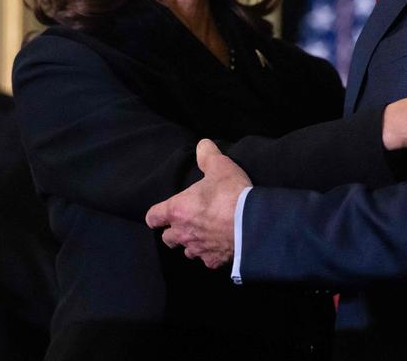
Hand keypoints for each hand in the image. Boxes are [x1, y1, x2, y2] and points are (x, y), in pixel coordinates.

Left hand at [145, 139, 250, 268]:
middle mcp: (183, 233)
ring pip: (188, 251)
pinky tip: (222, 246)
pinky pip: (208, 260)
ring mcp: (198, 250)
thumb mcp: (219, 166)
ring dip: (193, 244)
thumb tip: (202, 145)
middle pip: (167, 239)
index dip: (156, 215)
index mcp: (178, 210)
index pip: (153, 217)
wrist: (253, 224)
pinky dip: (212, 254)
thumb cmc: (230, 194)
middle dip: (174, 232)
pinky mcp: (214, 262)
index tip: (161, 213)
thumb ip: (207, 155)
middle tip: (187, 222)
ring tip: (205, 234)